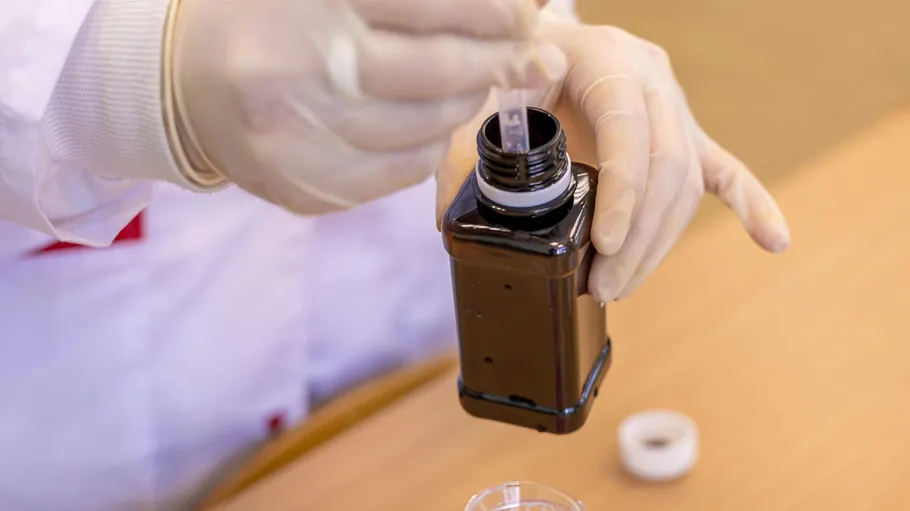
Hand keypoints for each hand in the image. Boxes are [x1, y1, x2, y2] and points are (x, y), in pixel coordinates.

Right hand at [168, 0, 564, 213]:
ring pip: (425, 126)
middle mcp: (295, 69)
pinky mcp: (302, 187)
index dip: (494, 12)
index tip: (527, 15)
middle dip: (497, 60)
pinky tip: (430, 124)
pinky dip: (431, 146)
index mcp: (305, 3)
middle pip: (438, 70)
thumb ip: (406, 1)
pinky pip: (401, 172)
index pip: (429, 5)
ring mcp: (296, 138)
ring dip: (466, 103)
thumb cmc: (263, 15)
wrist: (180, 81)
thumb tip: (513, 8)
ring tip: (472, 83)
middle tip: (528, 54)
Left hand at [438, 15, 789, 302]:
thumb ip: (466, 144)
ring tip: (622, 286)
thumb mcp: (485, 98)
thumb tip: (453, 208)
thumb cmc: (514, 72)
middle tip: (605, 285)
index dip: (622, 192)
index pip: (628, 129)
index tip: (603, 245)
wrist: (546, 46)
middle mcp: (651, 79)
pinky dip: (751, 203)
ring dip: (660, 243)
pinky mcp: (685, 133)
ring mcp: (673, 108)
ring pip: (687, 181)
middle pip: (667, 165)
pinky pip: (724, 169)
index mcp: (605, 60)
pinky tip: (773, 239)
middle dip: (639, 235)